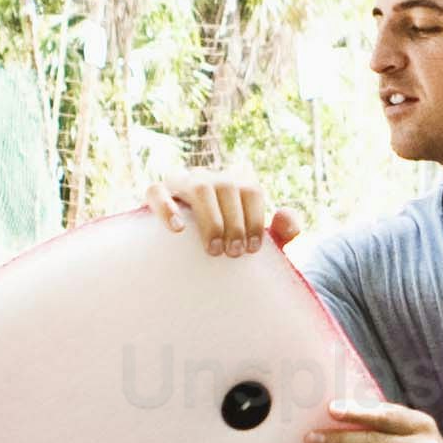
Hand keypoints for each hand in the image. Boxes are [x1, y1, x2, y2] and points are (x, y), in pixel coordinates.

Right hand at [145, 164, 295, 258]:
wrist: (188, 266)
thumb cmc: (229, 245)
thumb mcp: (256, 242)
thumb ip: (281, 232)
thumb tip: (285, 215)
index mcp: (236, 182)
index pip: (252, 190)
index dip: (255, 219)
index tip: (253, 250)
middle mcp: (211, 176)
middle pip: (227, 187)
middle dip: (235, 223)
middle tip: (234, 254)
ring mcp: (183, 182)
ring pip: (198, 187)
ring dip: (210, 219)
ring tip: (214, 249)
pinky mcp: (157, 193)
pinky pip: (156, 191)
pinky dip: (167, 208)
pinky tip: (178, 229)